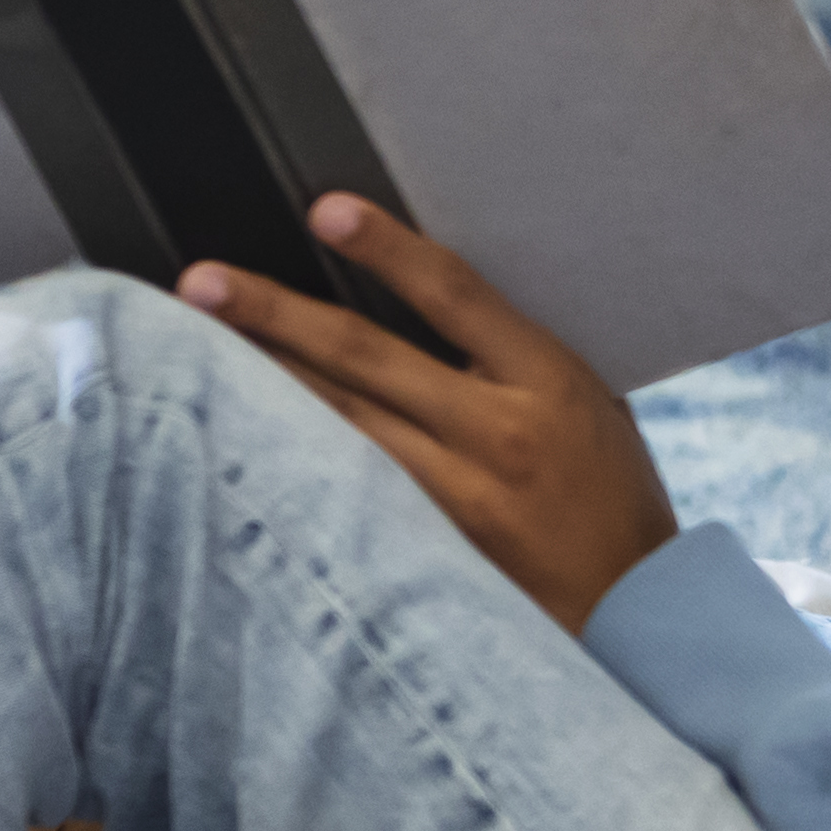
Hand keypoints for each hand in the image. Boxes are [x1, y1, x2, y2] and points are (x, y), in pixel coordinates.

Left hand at [178, 195, 679, 636]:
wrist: (641, 620)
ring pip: (338, 426)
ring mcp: (459, 498)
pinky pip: (342, 493)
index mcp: (548, 378)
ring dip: (260, 384)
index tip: (325, 210)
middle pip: (367, 357)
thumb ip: (510, 357)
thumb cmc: (610, 499)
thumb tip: (421, 295)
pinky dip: (289, 461)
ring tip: (190, 353)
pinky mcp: (429, 552)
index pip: (454, 293)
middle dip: (274, 314)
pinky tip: (236, 442)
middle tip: (200, 283)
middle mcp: (500, 433)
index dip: (387, 248)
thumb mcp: (589, 405)